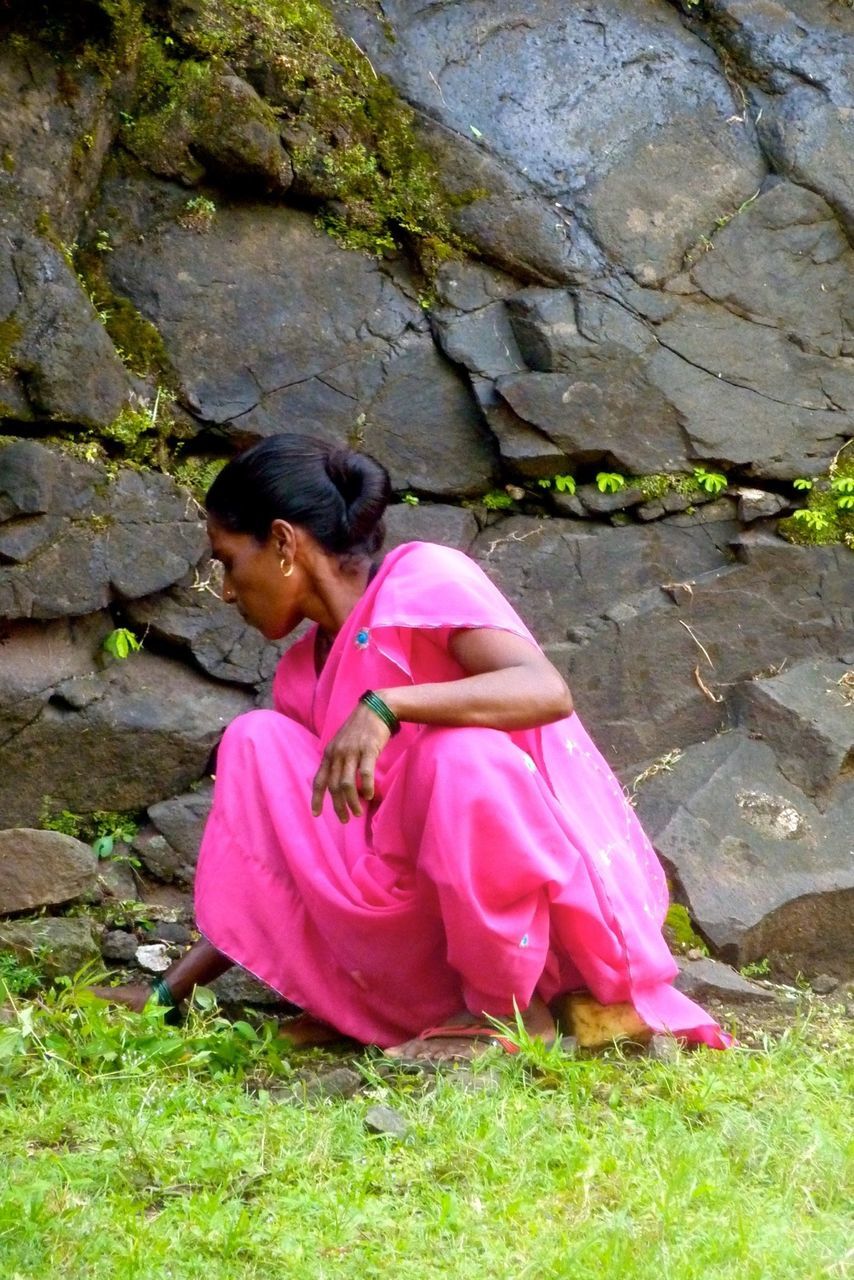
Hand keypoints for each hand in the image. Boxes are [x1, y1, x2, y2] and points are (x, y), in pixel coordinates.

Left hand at [311, 701, 391, 822]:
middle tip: (345, 819)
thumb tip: (339, 785)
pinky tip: (369, 796)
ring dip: (351, 802)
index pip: (319, 780)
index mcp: (329, 753)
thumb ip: (338, 761)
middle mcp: (338, 753)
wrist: (375, 709)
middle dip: (338, 806)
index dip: (317, 798)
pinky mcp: (368, 749)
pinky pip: (365, 773)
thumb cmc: (359, 729)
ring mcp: (352, 751)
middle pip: (333, 786)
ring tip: (357, 813)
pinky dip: (366, 787)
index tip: (316, 814)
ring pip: (347, 783)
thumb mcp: (342, 744)